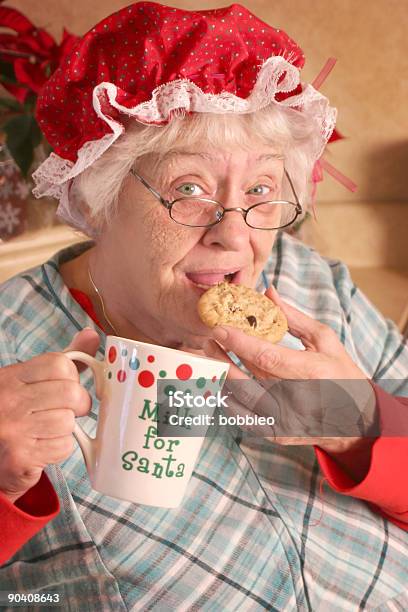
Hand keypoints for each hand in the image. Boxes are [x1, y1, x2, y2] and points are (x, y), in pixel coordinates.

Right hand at [0, 329, 99, 503]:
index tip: (65, 385)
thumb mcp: (27, 380)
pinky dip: (59, 448)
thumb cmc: (11, 412)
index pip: (60, 364)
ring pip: (69, 421)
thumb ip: (59, 361)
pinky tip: (42, 445)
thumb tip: (92, 335)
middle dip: (77, 404)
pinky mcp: (20, 457)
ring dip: (66, 428)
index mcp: (10, 377)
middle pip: (71, 392)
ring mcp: (14, 430)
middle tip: (66, 410)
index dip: (71, 376)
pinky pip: (62, 446)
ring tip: (48, 428)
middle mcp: (9, 401)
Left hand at [203, 286, 377, 457]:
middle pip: (247, 380)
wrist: (357, 420)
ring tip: (212, 357)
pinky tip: (222, 382)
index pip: (267, 357)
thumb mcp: (325, 341)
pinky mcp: (278, 434)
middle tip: (209, 340)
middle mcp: (298, 401)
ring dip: (221, 378)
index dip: (239, 343)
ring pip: (241, 401)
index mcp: (312, 373)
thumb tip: (268, 292)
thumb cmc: (341, 374)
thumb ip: (294, 318)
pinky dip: (229, 399)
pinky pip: (244, 417)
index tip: (219, 329)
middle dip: (223, 358)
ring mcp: (287, 421)